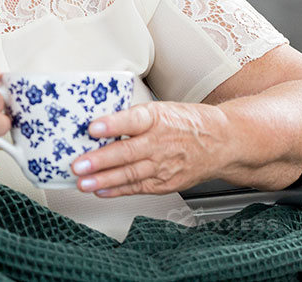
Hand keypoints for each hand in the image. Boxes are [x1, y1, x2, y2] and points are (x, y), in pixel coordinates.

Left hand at [70, 101, 231, 196]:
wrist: (223, 142)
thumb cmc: (186, 122)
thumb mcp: (160, 110)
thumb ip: (131, 118)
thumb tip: (96, 125)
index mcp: (157, 118)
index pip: (132, 120)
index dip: (111, 125)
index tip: (92, 128)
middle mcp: (160, 143)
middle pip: (127, 152)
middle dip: (99, 161)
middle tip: (78, 165)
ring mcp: (164, 165)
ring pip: (130, 174)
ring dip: (104, 180)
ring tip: (83, 183)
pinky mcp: (166, 182)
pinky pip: (138, 187)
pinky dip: (118, 190)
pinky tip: (101, 191)